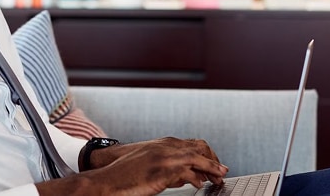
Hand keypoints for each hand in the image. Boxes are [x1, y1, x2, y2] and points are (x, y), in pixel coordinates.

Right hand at [37, 137, 227, 195]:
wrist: (107, 179)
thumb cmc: (127, 176)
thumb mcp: (152, 167)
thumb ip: (172, 169)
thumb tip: (190, 177)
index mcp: (163, 144)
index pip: (194, 144)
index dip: (208, 155)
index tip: (217, 167)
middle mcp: (166, 146)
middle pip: (200, 147)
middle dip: (214, 160)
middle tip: (221, 173)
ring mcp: (164, 155)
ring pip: (197, 157)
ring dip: (211, 168)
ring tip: (218, 179)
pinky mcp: (161, 168)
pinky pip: (187, 171)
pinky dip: (197, 178)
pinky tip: (200, 185)